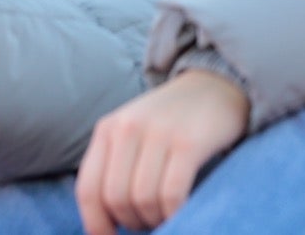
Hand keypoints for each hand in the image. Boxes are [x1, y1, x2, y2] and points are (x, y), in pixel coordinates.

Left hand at [75, 69, 249, 234]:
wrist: (216, 84)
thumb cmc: (172, 120)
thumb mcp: (133, 133)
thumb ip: (115, 166)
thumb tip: (102, 221)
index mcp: (108, 128)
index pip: (88, 189)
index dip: (96, 224)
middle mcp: (128, 128)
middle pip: (116, 199)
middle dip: (132, 222)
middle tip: (149, 222)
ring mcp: (159, 133)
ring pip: (143, 200)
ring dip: (155, 220)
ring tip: (166, 215)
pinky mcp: (189, 142)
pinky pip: (171, 194)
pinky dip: (174, 213)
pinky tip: (182, 212)